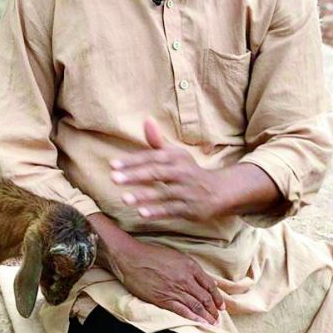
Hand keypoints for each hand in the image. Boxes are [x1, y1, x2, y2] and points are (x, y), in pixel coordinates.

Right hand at [88, 213, 224, 324]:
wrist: (131, 258)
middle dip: (213, 309)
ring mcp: (174, 290)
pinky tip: (199, 323)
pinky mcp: (163, 299)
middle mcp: (185, 279)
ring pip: (196, 306)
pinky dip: (192, 317)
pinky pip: (182, 310)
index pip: (209, 285)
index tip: (221, 305)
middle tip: (217, 317)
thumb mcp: (175, 255)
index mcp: (190, 266)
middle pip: (205, 298)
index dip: (217, 297)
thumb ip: (190, 268)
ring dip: (206, 316)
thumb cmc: (151, 254)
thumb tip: (204, 279)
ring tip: (212, 323)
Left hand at [110, 118, 226, 220]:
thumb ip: (157, 141)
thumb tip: (146, 119)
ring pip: (163, 193)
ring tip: (124, 198)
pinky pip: (172, 210)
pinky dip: (157, 212)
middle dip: (135, 176)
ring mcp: (187, 191)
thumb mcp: (176, 154)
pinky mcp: (190, 209)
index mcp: (176, 157)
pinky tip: (141, 213)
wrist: (219, 191)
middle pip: (156, 173)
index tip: (112, 165)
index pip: (152, 157)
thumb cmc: (189, 170)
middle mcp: (183, 172)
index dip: (132, 161)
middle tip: (114, 178)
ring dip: (144, 196)